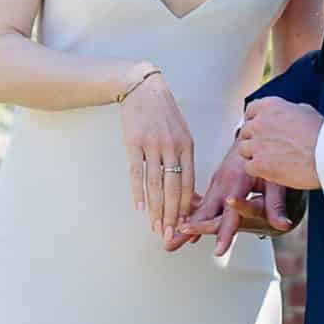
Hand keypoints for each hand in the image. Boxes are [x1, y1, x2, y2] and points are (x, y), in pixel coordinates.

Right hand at [118, 68, 195, 244]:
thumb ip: (184, 158)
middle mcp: (172, 147)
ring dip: (156, 209)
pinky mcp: (134, 143)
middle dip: (172, 215)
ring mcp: (152, 145)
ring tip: (155, 227)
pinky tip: (140, 207)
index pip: (189, 182)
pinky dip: (137, 191)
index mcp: (187, 145)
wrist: (143, 88)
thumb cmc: (164, 113)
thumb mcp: (182, 132)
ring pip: (155, 184)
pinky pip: (136, 172)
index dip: (186, 206)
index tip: (185, 224)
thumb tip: (187, 188)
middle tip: (170, 235)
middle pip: (173, 188)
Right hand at [169, 146, 296, 254]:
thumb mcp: (275, 180)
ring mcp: (216, 184)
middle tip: (172, 244)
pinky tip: (177, 228)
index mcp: (236, 181)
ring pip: (198, 209)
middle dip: (189, 230)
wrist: (256, 137)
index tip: (218, 250)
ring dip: (183, 225)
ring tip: (169, 241)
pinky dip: (187, 216)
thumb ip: (275, 205)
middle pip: (205, 212)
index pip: (231, 213)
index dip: (225, 233)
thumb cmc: (267, 156)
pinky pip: (200, 203)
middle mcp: (222, 183)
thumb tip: (282, 225)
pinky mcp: (214, 185)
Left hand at [237, 98, 323, 192]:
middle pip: (245, 131)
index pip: (250, 111)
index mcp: (270, 106)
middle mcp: (259, 122)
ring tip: (270, 160)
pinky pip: (248, 167)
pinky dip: (257, 170)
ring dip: (254, 155)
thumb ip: (289, 111)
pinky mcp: (258, 164)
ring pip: (243, 149)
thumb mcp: (306, 111)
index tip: (259, 129)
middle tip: (266, 148)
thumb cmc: (322, 134)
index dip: (254, 121)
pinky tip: (270, 170)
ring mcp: (257, 144)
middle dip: (254, 139)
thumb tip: (288, 115)